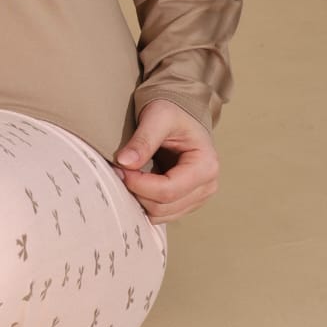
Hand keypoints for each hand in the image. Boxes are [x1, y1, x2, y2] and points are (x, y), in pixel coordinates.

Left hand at [111, 98, 217, 224]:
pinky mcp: (186, 201)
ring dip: (140, 199)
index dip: (138, 184)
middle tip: (120, 170)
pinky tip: (137, 182)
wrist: (180, 112)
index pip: (167, 190)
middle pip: (163, 207)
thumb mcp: (157, 117)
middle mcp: (207, 186)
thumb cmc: (173, 111)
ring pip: (161, 215)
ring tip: (129, 175)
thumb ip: (143, 140)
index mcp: (206, 166)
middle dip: (137, 192)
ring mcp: (198, 196)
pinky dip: (145, 202)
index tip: (120, 168)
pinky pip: (161, 213)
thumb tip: (125, 162)